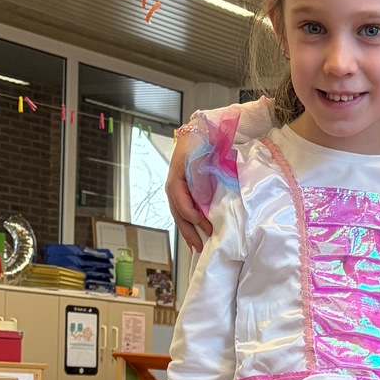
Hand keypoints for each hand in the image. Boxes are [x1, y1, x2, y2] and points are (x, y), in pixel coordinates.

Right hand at [166, 136, 211, 250]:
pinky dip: (190, 224)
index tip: (206, 225)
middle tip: (199, 247)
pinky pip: (185, 211)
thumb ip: (199, 182)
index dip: (193, 216)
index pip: (181, 203)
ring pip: (180, 215)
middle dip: (188, 232)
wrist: (202, 132)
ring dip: (188, 232)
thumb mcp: (200, 160)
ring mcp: (177, 190)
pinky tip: (196, 234)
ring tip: (197, 246)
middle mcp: (173, 187)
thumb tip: (201, 204)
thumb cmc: (201, 144)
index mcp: (175, 179)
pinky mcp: (184, 192)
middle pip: (178, 214)